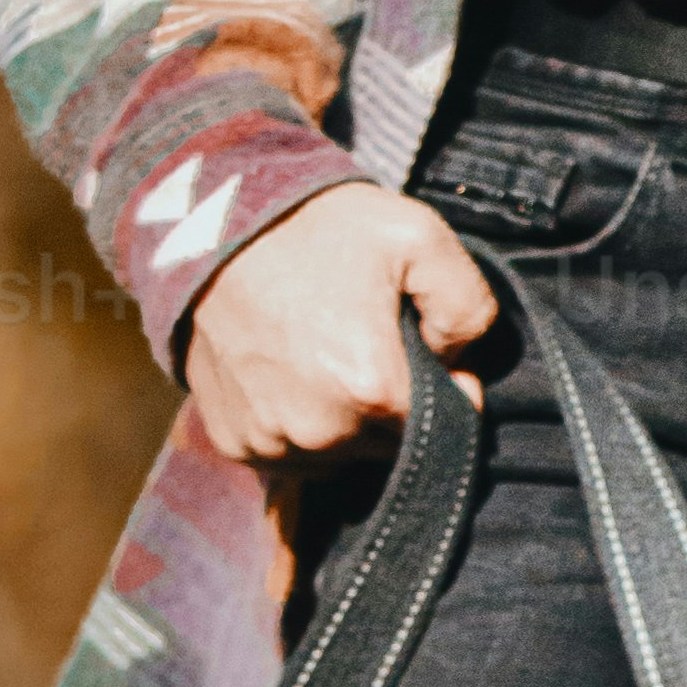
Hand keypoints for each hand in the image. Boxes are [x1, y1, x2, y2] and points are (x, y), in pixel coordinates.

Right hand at [181, 181, 494, 466]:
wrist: (219, 229)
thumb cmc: (322, 229)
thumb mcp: (420, 237)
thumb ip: (468, 305)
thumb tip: (461, 365)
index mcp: (371, 389)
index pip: (439, 425)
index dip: (442, 388)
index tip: (423, 350)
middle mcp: (319, 432)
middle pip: (386, 446)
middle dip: (389, 407)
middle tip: (367, 344)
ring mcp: (271, 444)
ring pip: (337, 458)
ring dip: (344, 424)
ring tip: (325, 360)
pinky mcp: (236, 445)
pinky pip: (288, 458)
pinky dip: (297, 428)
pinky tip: (289, 377)